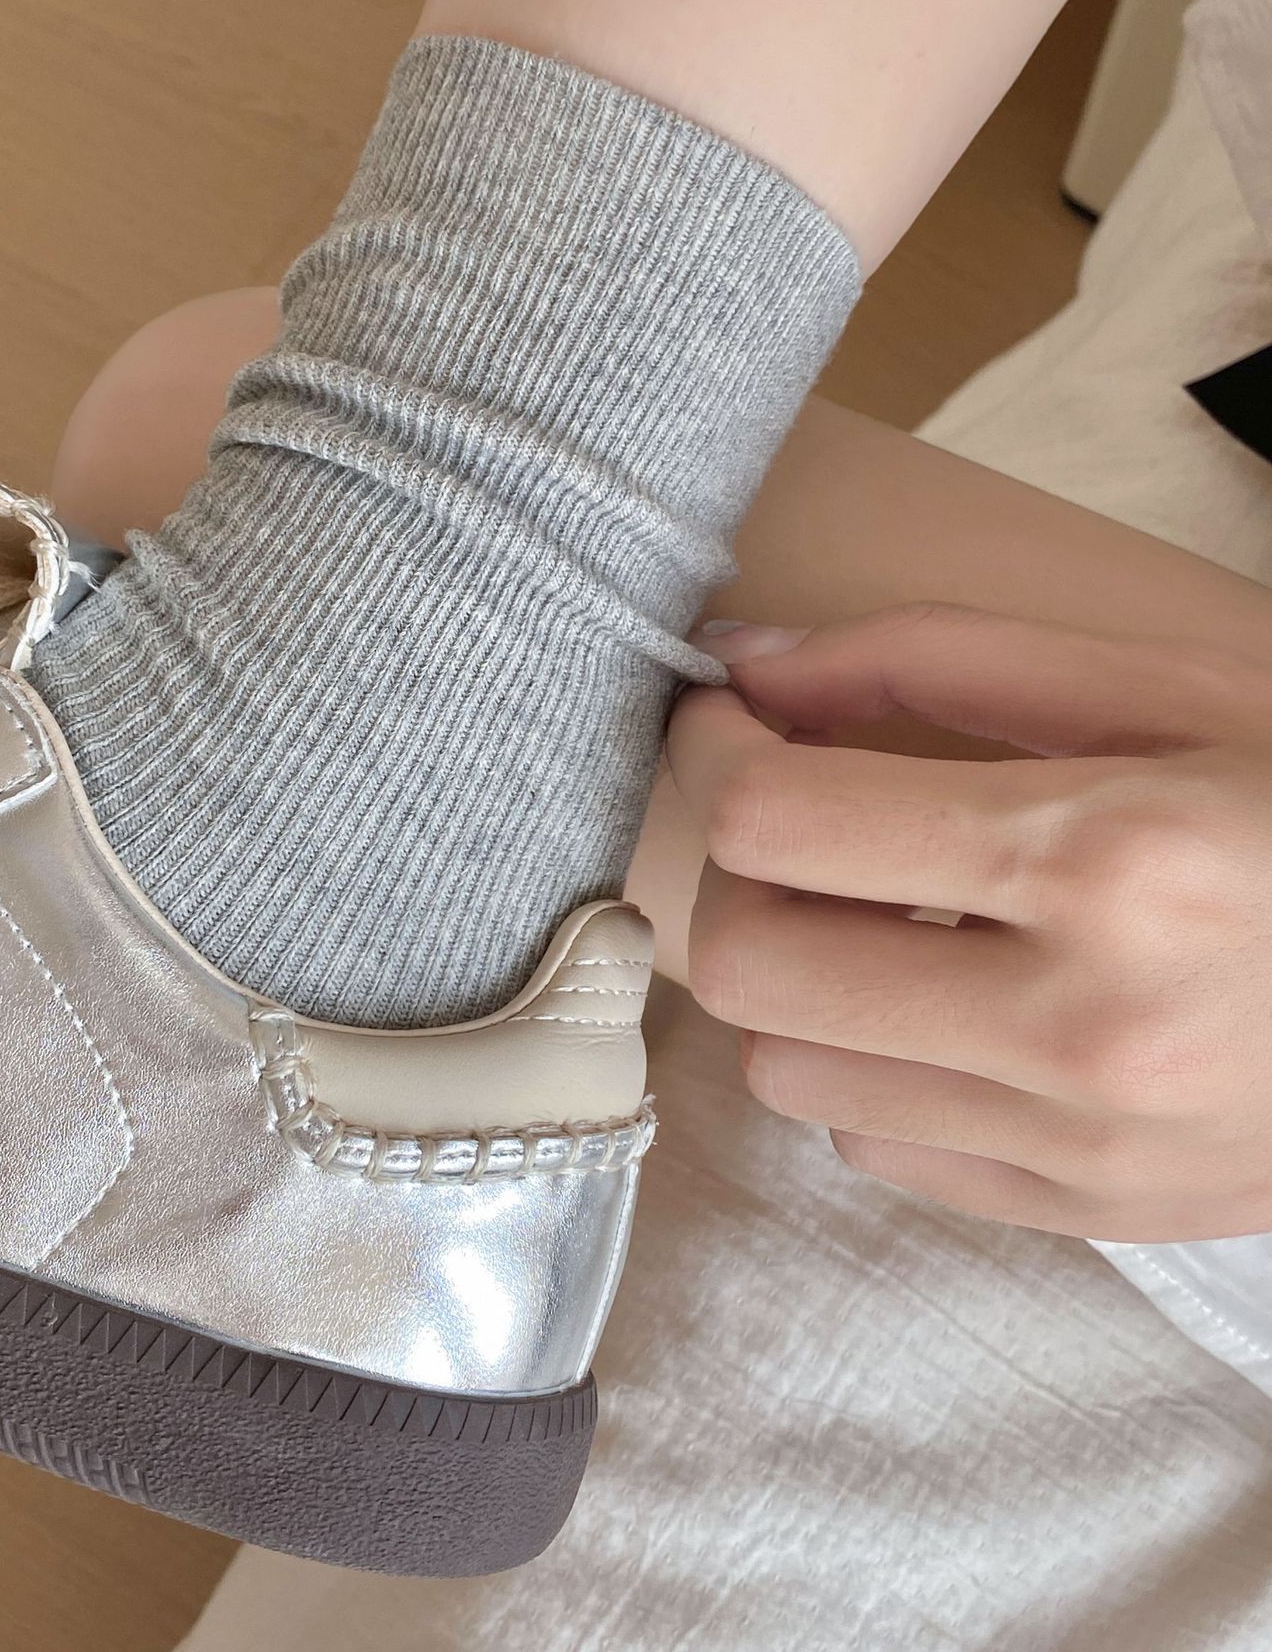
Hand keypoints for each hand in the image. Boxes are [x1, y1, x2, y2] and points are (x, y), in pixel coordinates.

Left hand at [666, 603, 1271, 1242]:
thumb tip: (746, 660)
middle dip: (734, 872)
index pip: (778, 826)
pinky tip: (950, 1000)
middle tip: (790, 813)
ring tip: (881, 909)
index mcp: (1108, 858)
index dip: (712, 754)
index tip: (726, 719)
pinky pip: (879, 1151)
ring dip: (797, 975)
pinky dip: (871, 1067)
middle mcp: (1084, 1027)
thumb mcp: (1165, 682)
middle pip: (751, 969)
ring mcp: (1089, 1148)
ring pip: (791, 1077)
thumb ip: (935, 660)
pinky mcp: (1097, 1216)